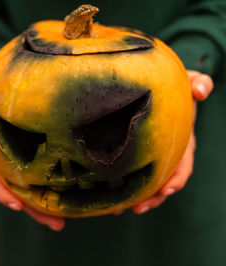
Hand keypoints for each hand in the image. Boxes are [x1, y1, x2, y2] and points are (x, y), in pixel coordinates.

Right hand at [0, 96, 64, 230]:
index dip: (4, 194)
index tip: (17, 205)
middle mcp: (4, 172)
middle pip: (19, 197)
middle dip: (35, 212)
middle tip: (57, 224)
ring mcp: (18, 174)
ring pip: (32, 197)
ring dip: (47, 211)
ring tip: (64, 223)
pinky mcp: (32, 170)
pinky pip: (42, 186)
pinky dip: (54, 196)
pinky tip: (72, 204)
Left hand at [131, 70, 212, 214]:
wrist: (155, 89)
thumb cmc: (172, 88)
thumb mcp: (184, 82)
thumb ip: (196, 82)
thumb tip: (202, 90)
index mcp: (182, 141)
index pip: (183, 165)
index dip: (176, 179)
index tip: (165, 190)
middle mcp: (169, 154)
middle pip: (163, 182)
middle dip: (152, 197)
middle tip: (136, 208)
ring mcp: (153, 158)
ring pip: (147, 184)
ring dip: (136, 198)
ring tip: (117, 210)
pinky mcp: (137, 157)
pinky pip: (132, 175)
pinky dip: (123, 188)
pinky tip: (108, 198)